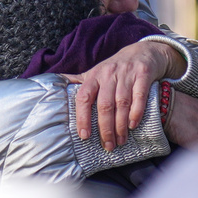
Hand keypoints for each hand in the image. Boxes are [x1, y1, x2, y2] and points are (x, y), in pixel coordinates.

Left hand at [61, 41, 185, 150]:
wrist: (143, 52)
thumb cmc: (115, 67)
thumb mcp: (95, 72)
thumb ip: (78, 81)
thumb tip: (55, 86)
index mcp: (93, 76)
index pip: (84, 97)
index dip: (82, 117)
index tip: (84, 135)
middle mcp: (108, 74)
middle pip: (104, 105)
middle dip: (105, 128)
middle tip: (108, 145)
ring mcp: (126, 74)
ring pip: (122, 103)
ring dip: (121, 125)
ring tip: (120, 140)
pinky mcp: (143, 75)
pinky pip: (139, 96)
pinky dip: (136, 112)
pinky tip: (133, 125)